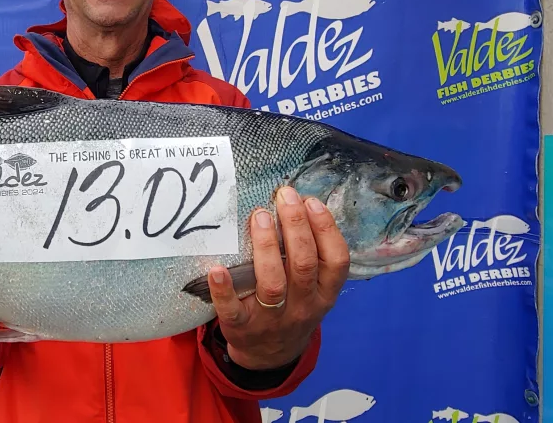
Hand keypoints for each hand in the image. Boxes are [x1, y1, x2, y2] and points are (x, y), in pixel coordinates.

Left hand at [207, 186, 349, 370]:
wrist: (268, 356)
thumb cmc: (292, 308)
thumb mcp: (314, 290)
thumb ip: (312, 257)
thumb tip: (298, 205)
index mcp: (324, 294)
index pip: (336, 261)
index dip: (326, 229)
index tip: (311, 201)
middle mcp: (302, 306)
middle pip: (304, 264)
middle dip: (296, 226)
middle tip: (284, 196)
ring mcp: (272, 318)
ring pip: (272, 283)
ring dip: (267, 247)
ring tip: (260, 216)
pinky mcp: (241, 327)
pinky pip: (232, 309)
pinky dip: (224, 289)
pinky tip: (216, 269)